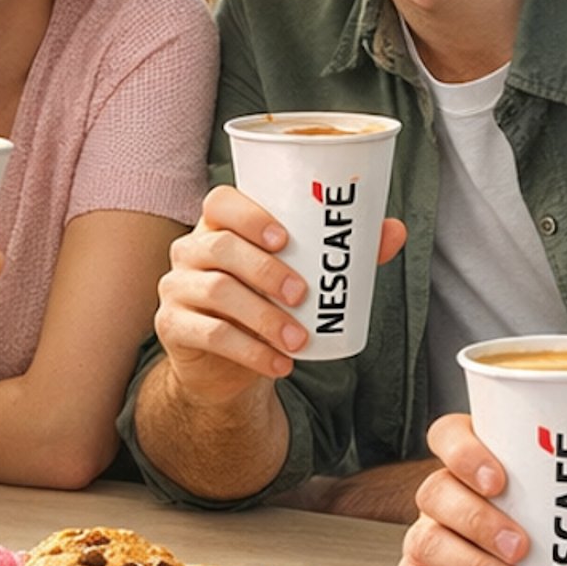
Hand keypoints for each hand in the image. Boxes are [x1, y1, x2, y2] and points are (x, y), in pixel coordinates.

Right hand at [154, 186, 406, 408]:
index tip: (285, 239)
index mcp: (219, 227)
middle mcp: (191, 251)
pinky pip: (210, 335)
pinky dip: (250, 351)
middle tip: (303, 295)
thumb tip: (394, 231)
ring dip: (264, 318)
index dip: (250, 215)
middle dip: (265, 271)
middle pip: (220, 248)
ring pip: (216, 292)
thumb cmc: (263, 304)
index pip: (221, 202)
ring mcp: (176, 289)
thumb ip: (339, 254)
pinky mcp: (172, 327)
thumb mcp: (296, 278)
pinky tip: (279, 363)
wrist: (227, 363)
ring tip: (299, 339)